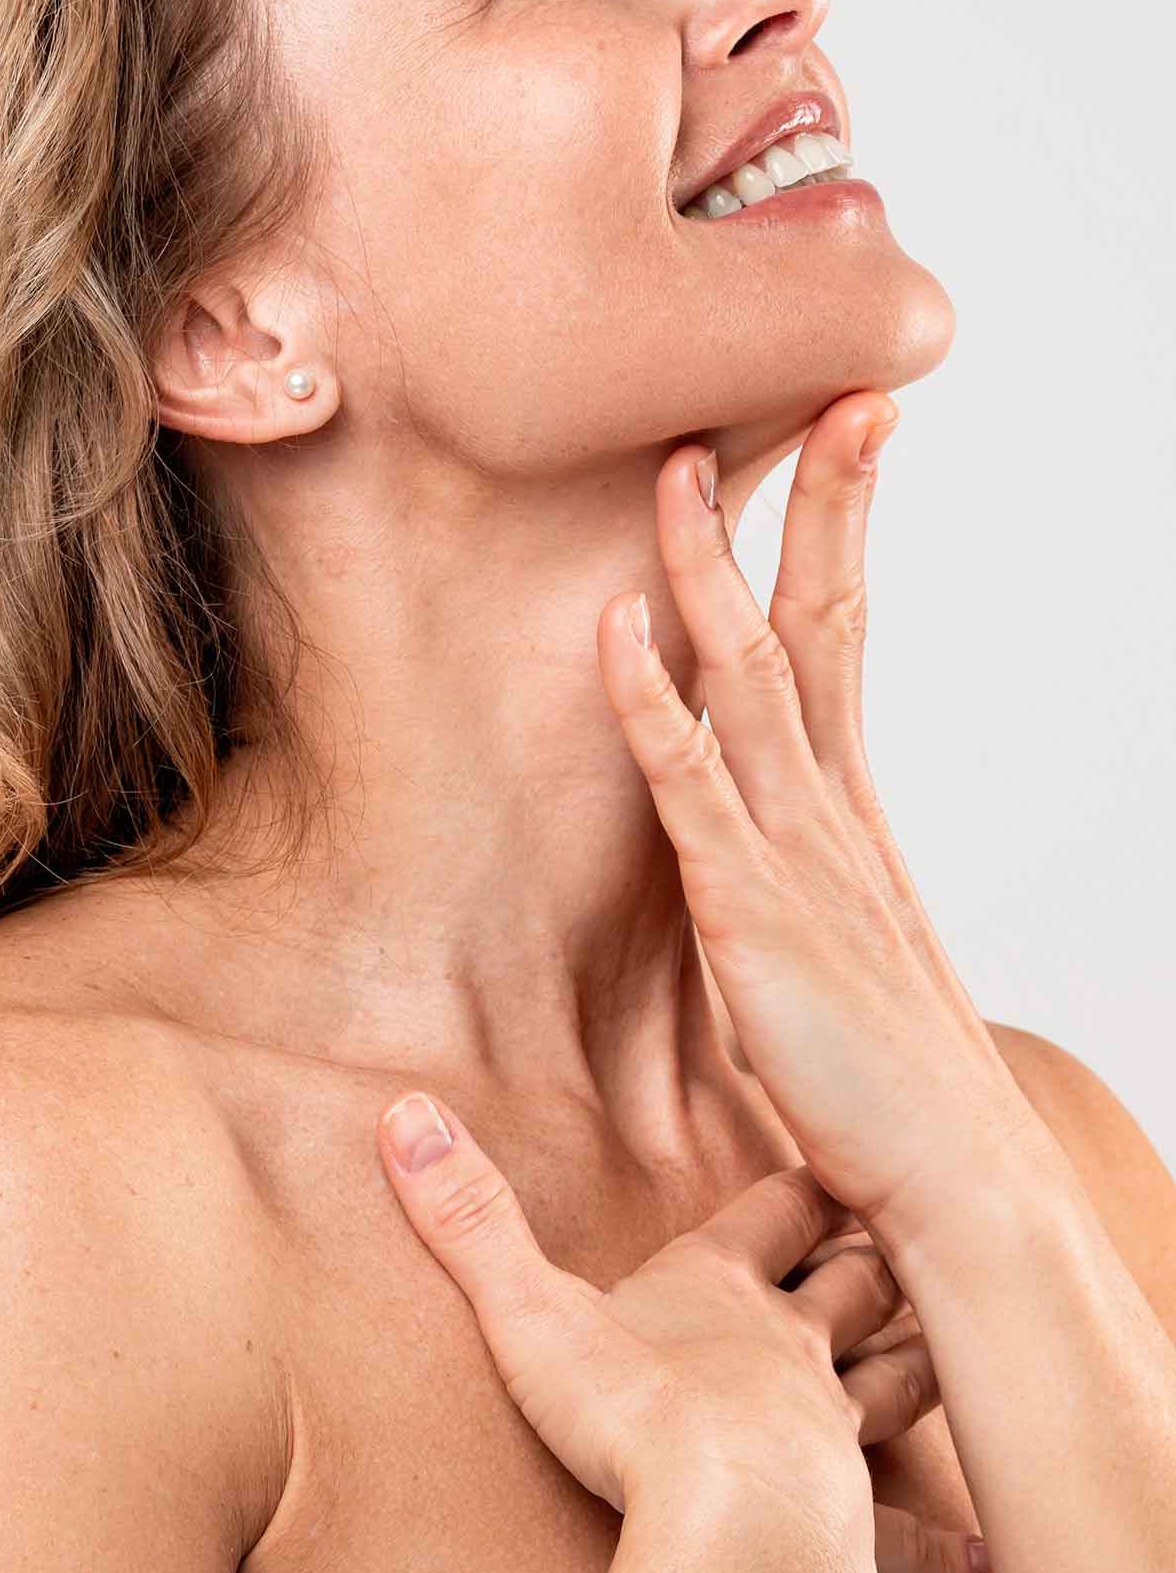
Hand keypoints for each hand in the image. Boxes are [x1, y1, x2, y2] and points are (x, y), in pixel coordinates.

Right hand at [376, 1097, 993, 1572]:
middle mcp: (791, 1345)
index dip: (800, 1181)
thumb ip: (467, 1217)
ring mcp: (832, 1429)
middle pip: (853, 1279)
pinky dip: (940, 1529)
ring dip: (918, 1351)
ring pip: (895, 1373)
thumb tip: (403, 1113)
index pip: (774, 1211)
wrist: (733, 1528)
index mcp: (721, 1287)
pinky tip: (974, 1543)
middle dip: (876, 1252)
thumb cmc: (632, 1413)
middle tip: (902, 1227)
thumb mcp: (530, 1307)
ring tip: (944, 1335)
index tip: (829, 1146)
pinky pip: (904, 1521)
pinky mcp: (850, 1516)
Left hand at [594, 394, 1047, 1248]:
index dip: (844, 530)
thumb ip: (810, 883)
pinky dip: (651, 702)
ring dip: (708, 569)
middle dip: (819, 502)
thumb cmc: (895, 1081)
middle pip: (821, 620)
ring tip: (680, 470)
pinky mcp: (750, 912)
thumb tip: (780, 850)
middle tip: (826, 387)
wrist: (954, 1185)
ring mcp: (795, 852)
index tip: (851, 431)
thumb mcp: (847, 951)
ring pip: (749, 675)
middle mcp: (832, 808)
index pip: (848, 633)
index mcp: (853, 808)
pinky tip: (617, 632)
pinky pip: (691, 784)